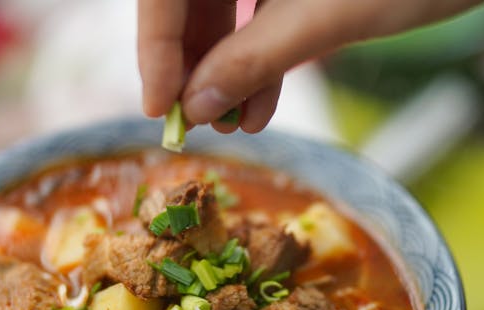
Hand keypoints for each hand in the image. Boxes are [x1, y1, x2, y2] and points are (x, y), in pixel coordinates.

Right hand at [138, 0, 482, 132]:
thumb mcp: (329, 17)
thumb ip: (255, 58)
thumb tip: (194, 106)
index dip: (155, 45)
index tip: (159, 106)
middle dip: (190, 64)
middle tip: (194, 122)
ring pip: (219, 8)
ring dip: (223, 69)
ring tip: (233, 124)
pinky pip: (255, 13)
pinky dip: (256, 58)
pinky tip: (259, 106)